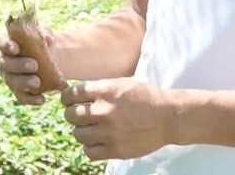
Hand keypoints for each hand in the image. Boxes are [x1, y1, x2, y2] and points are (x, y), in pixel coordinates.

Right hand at [0, 26, 59, 104]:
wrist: (49, 59)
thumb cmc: (41, 42)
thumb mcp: (44, 34)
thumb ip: (45, 34)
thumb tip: (48, 39)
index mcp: (6, 42)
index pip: (1, 42)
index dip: (7, 46)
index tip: (16, 48)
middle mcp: (3, 59)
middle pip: (5, 63)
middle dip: (19, 65)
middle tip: (34, 65)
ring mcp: (9, 76)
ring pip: (11, 80)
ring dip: (23, 82)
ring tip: (37, 83)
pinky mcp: (17, 90)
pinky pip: (20, 96)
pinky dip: (30, 99)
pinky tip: (41, 99)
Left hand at [61, 78, 177, 160]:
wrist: (168, 117)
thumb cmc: (144, 97)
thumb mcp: (120, 83)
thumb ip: (98, 88)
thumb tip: (74, 94)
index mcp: (105, 90)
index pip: (70, 95)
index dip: (67, 98)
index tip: (69, 101)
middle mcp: (104, 111)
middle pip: (70, 115)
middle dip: (73, 114)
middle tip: (81, 115)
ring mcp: (109, 132)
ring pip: (77, 134)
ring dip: (82, 131)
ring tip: (92, 129)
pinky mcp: (116, 150)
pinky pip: (89, 152)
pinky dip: (90, 147)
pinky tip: (99, 141)